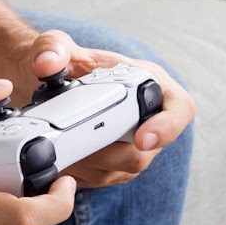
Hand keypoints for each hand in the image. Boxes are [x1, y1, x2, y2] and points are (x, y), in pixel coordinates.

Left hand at [18, 30, 195, 189]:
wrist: (49, 82)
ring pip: (120, 170)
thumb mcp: (56, 44)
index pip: (179, 109)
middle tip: (72, 139)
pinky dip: (78, 172)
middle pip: (143, 151)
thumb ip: (52, 48)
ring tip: (59, 145)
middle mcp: (148, 118)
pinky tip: (59, 157)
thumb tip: (46, 65)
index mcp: (149, 83)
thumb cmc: (66, 61)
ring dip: (87, 163)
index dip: (166, 127)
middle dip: (105, 150)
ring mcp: (133, 146)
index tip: (141, 138)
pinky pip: (101, 179)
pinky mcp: (114, 166)